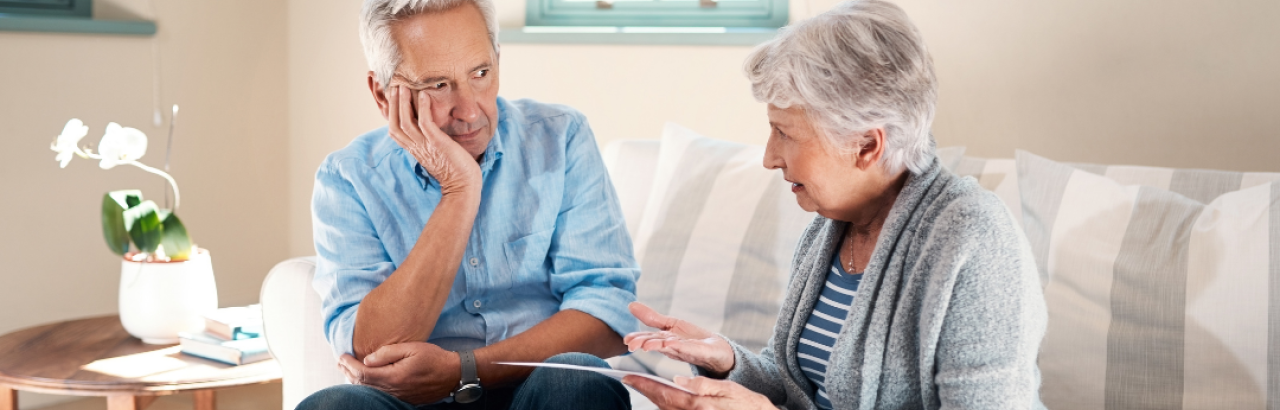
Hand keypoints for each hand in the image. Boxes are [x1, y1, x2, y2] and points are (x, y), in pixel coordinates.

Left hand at [337, 342, 460, 404]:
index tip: (341, 356)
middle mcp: (393, 390)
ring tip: (348, 371)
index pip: (363, 373)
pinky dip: (369, 386)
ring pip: (371, 390)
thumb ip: (388, 353)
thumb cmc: (434, 358)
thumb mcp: (412, 348)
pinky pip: (381, 394)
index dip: (349, 365)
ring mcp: (398, 396)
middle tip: (340, 362)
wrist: (453, 374)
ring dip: (357, 380)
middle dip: (348, 372)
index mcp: (393, 376)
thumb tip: (367, 359)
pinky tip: (367, 381)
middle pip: (363, 384)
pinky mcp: (404, 398)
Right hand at [387, 85, 481, 195]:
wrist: (463, 186)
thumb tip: (431, 129)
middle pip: (395, 124)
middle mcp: (416, 147)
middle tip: (394, 86)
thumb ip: (429, 141)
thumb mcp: (436, 153)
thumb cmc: (454, 169)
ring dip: (403, 102)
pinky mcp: (437, 143)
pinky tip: (425, 94)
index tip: (393, 97)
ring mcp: (425, 145)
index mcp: (414, 149)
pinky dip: (423, 108)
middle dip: (393, 104)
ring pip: (406, 121)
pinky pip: (425, 123)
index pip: (394, 129)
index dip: (391, 112)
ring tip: (404, 86)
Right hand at [624, 302, 734, 375]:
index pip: (649, 338)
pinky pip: (691, 348)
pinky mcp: (702, 350)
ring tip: (647, 346)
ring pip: (671, 347)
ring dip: (659, 346)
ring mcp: (688, 350)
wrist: (719, 352)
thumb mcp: (671, 325)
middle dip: (644, 344)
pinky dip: (681, 346)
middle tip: (631, 345)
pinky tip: (671, 343)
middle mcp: (675, 347)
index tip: (626, 340)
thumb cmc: (693, 340)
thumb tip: (631, 305)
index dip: (638, 339)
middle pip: (657, 343)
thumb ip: (651, 318)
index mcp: (666, 340)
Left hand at [624, 375, 774, 409]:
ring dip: (654, 399)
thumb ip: (704, 385)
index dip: (643, 385)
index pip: (663, 393)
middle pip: (660, 403)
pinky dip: (666, 406)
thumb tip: (680, 379)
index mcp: (697, 404)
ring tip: (645, 386)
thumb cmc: (750, 406)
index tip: (628, 377)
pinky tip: (665, 399)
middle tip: (631, 379)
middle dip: (645, 391)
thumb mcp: (730, 390)